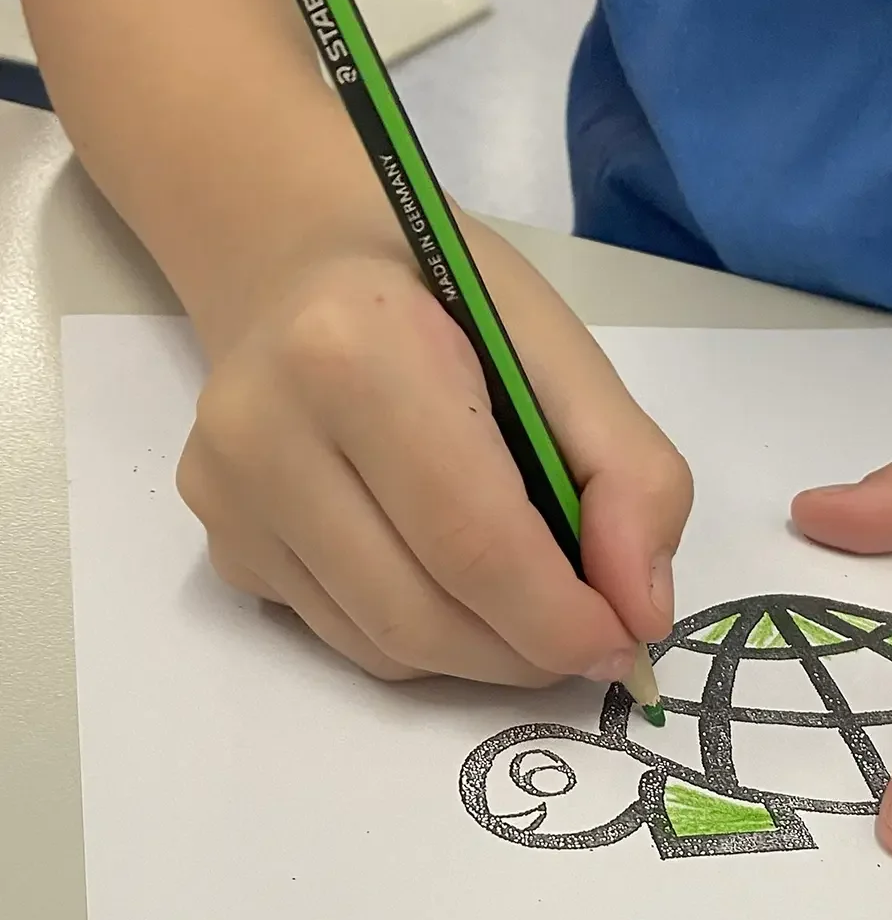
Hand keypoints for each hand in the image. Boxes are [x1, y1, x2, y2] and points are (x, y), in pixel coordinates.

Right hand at [176, 218, 690, 685]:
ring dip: (481, 654)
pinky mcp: (221, 541)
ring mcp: (228, 495)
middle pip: (421, 614)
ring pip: (381, 646)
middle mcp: (264, 429)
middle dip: (528, 652)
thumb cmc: (448, 299)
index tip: (625, 644)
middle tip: (591, 640)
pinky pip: (344, 635)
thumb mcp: (564, 354)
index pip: (473, 538)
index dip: (561, 619)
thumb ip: (631, 475)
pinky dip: (423, 635)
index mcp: (357, 353)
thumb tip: (642, 613)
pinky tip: (450, 575)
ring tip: (532, 609)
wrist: (308, 265)